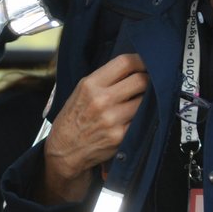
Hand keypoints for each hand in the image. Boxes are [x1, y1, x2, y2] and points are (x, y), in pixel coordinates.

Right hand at [42, 53, 148, 202]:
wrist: (64, 150)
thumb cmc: (74, 119)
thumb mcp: (80, 91)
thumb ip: (104, 79)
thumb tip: (133, 69)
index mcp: (90, 85)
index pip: (125, 63)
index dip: (141, 61)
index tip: (145, 64)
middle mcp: (102, 100)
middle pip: (140, 80)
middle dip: (148, 80)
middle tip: (148, 83)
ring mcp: (113, 119)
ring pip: (145, 101)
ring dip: (148, 100)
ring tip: (141, 101)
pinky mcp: (121, 136)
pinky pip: (142, 120)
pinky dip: (143, 117)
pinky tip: (137, 117)